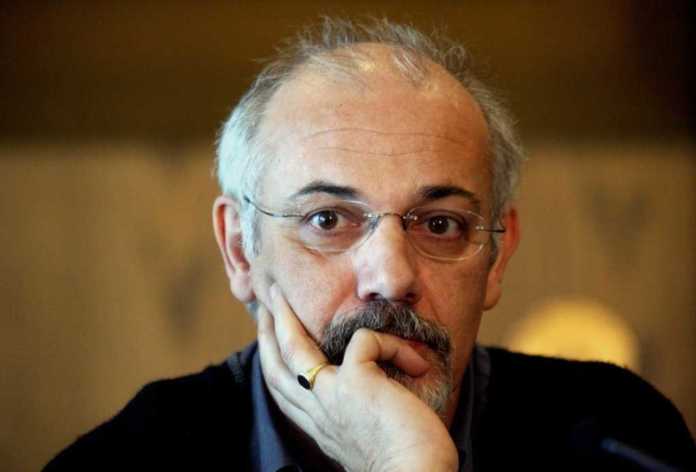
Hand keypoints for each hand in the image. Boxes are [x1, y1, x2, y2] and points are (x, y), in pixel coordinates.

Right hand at [257, 284, 457, 471]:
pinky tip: (415, 363)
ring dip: (283, 317)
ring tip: (281, 295)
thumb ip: (359, 412)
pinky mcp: (355, 381)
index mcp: (323, 427)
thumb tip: (373, 386)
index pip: (287, 392)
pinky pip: (366, 340)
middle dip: (266, 333)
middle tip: (265, 304)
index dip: (277, 363)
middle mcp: (319, 412)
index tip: (273, 341)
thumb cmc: (409, 462)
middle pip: (276, 368)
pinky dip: (392, 344)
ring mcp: (331, 395)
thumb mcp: (371, 436)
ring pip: (293, 347)